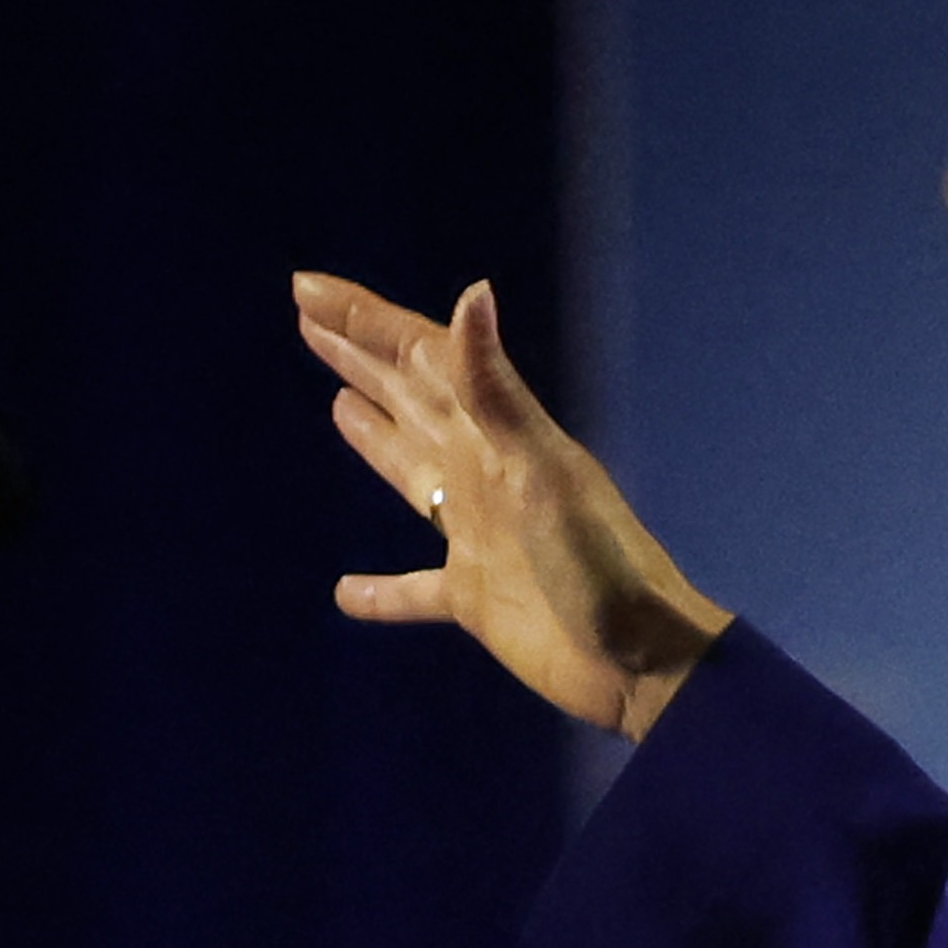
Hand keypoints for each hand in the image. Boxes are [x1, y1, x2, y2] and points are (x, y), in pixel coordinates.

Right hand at [297, 271, 729, 739]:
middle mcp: (481, 473)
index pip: (419, 357)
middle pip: (409, 398)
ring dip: (374, 434)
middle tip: (308, 317)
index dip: (364, 320)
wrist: (642, 660)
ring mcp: (477, 534)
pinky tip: (344, 593)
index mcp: (495, 435)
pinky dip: (380, 591)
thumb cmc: (599, 564)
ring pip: (410, 471)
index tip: (305, 287)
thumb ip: (496, 390)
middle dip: (360, 355)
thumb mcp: (541, 469)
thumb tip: (473, 292)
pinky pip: (413, 590)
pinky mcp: (474, 598)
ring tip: (338, 401)